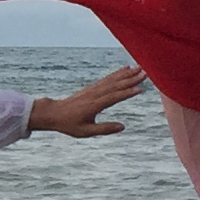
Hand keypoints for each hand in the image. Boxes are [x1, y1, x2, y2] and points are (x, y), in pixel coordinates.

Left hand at [28, 63, 147, 136]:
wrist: (53, 113)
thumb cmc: (69, 124)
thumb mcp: (86, 131)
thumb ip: (104, 129)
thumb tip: (123, 127)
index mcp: (94, 105)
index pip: (113, 98)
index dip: (127, 93)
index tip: (140, 88)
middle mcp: (94, 95)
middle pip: (115, 85)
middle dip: (131, 79)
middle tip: (145, 73)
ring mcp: (92, 90)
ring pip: (112, 80)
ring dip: (126, 74)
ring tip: (139, 68)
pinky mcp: (91, 88)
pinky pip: (106, 79)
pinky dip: (116, 73)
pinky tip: (125, 69)